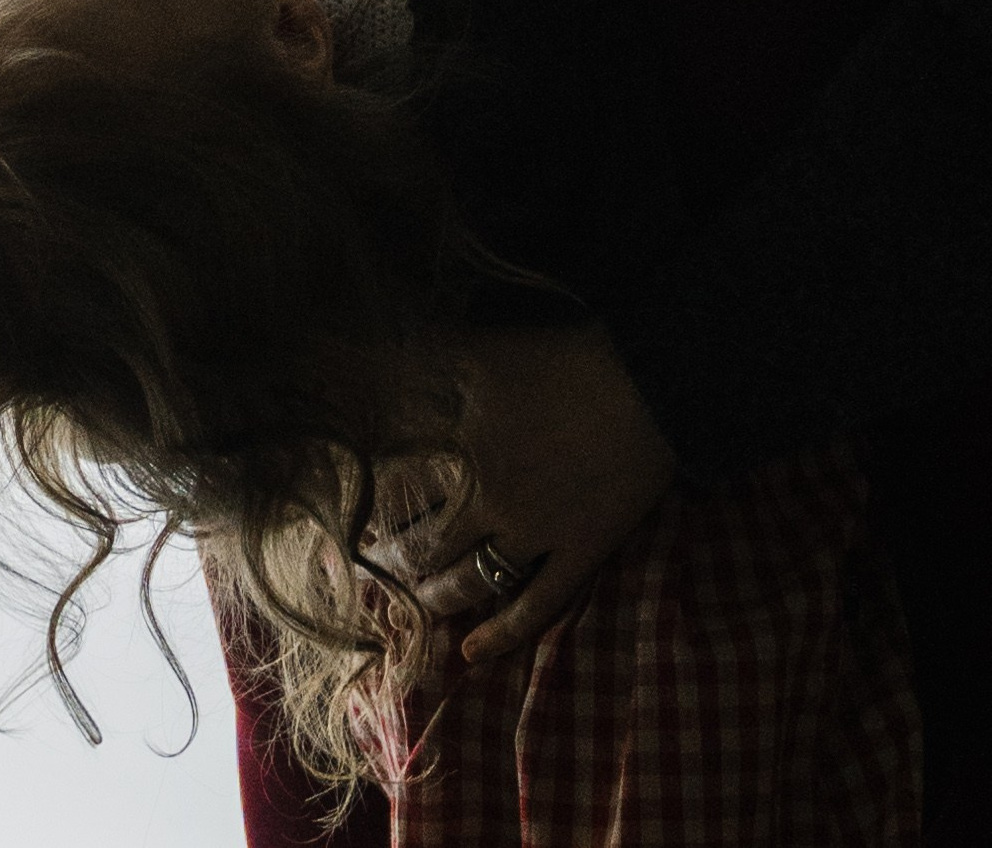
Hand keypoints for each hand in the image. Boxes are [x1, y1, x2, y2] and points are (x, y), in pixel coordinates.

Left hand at [389, 322, 675, 660]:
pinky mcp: (578, 554)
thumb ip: (430, 350)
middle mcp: (488, 497)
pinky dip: (501, 634)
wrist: (650, 384)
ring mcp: (534, 534)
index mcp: (460, 446)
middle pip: (423, 540)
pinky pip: (535, 606)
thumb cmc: (564, 356)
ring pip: (467, 580)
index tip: (341, 508)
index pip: (393, 486)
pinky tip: (470, 652)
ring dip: (432, 594)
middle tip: (367, 564)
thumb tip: (376, 340)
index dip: (363, 501)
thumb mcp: (484, 345)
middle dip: (390, 555)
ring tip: (408, 598)